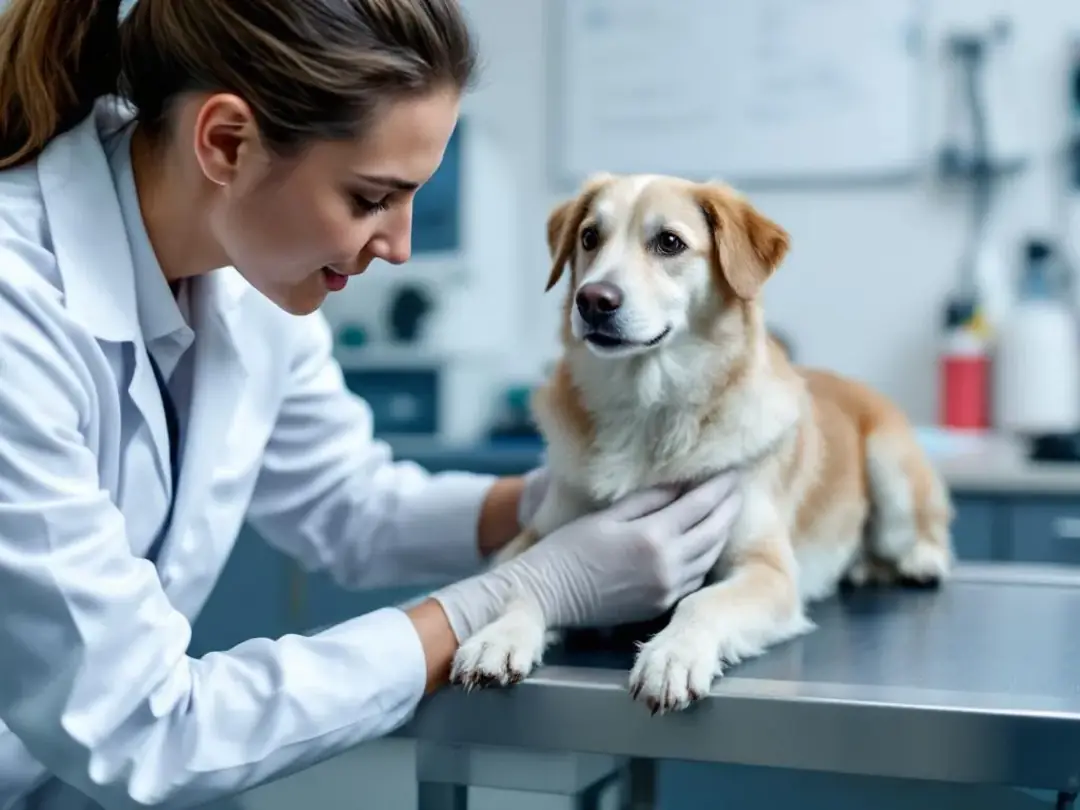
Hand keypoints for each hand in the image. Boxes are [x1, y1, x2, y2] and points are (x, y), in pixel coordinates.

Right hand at [433, 472, 741, 641]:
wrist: (548, 596)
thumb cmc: (568, 549)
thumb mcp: (607, 516)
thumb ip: (649, 500)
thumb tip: (681, 483)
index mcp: (653, 537)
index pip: (701, 505)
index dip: (720, 486)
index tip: (733, 469)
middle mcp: (667, 565)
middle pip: (714, 532)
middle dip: (729, 507)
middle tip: (738, 486)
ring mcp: (666, 589)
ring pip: (709, 557)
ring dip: (721, 532)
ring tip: (726, 510)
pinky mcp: (659, 605)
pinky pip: (694, 578)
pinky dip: (705, 557)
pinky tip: (704, 543)